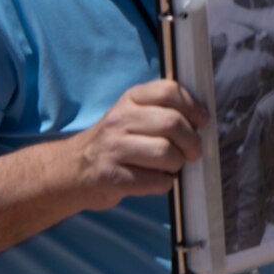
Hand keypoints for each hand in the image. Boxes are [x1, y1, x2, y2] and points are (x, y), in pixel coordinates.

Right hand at [70, 79, 206, 208]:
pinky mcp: (111, 177)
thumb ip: (162, 110)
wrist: (71, 171)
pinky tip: (156, 180)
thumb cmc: (114, 143)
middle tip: (193, 152)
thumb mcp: (132, 115)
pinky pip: (156, 181)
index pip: (169, 91)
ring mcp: (112, 149)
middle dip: (192, 142)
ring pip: (166, 153)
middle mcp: (119, 120)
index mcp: (130, 100)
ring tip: (171, 166)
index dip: (193, 107)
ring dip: (177, 164)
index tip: (202, 122)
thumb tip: (203, 119)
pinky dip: (164, 183)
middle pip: (172, 123)